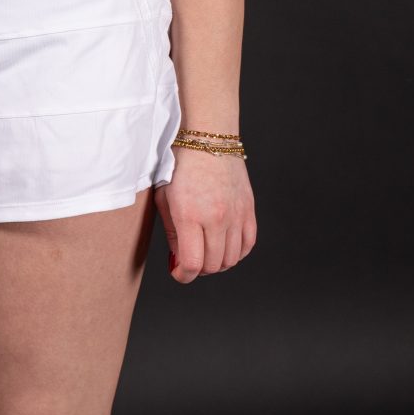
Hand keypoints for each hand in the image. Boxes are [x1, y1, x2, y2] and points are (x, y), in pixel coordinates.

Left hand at [155, 149, 256, 283]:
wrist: (207, 138)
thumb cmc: (180, 165)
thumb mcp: (165, 199)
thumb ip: (172, 233)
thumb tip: (180, 260)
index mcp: (190, 215)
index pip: (193, 263)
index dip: (183, 276)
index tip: (179, 272)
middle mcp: (217, 217)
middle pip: (213, 265)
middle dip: (198, 270)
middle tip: (190, 261)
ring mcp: (236, 214)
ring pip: (232, 259)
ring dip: (218, 263)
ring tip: (206, 252)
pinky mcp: (249, 209)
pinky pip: (248, 244)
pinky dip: (236, 252)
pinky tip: (224, 245)